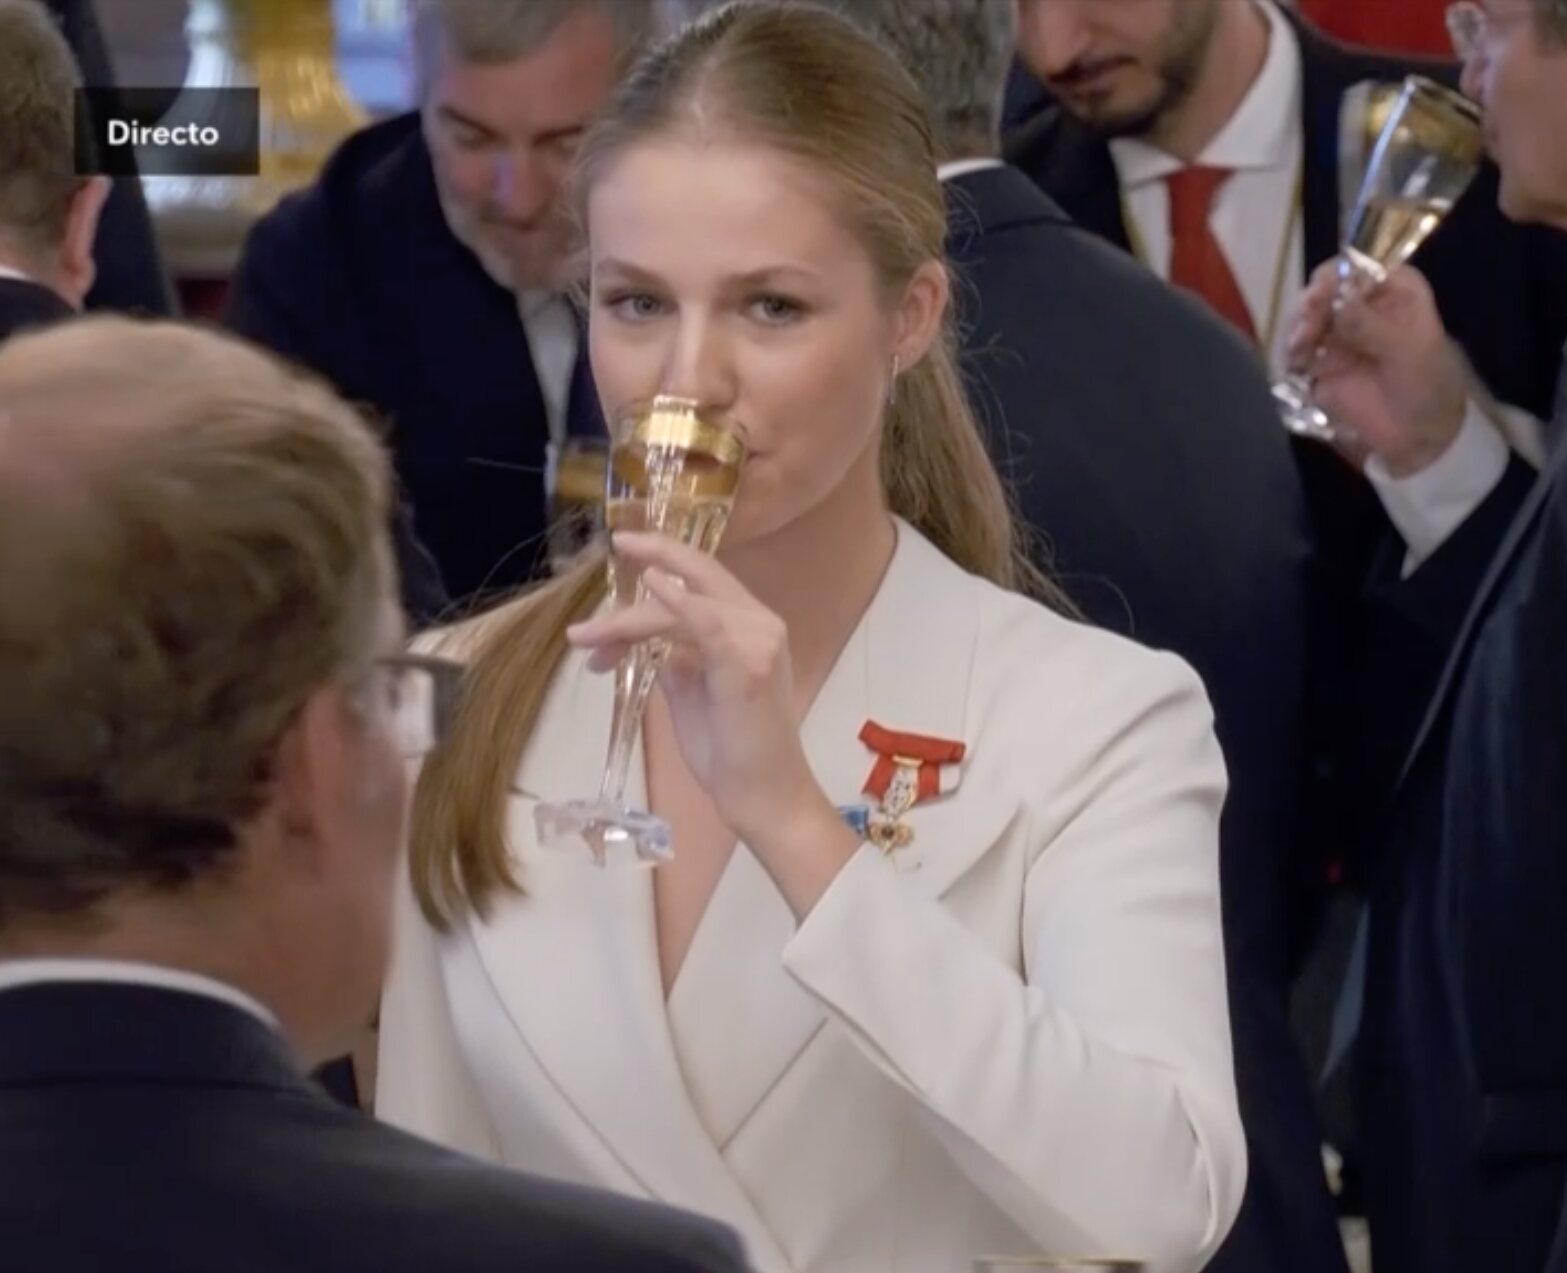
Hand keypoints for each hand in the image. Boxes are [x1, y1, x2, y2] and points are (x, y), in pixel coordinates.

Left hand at [565, 531, 831, 845]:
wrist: (761, 796)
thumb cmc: (729, 751)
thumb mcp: (694, 692)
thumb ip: (676, 658)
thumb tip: (643, 641)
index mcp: (751, 626)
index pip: (703, 582)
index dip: (663, 563)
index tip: (623, 554)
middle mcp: (761, 623)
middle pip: (701, 573)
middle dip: (655, 552)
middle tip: (615, 544)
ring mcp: (758, 642)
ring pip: (685, 604)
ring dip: (629, 618)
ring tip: (586, 636)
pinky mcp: (747, 666)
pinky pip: (707, 623)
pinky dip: (677, 603)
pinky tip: (649, 588)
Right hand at [1286, 261, 1469, 476]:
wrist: (1419, 436)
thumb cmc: (1427, 386)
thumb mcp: (1408, 351)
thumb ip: (1371, 325)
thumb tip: (1336, 301)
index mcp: (1393, 290)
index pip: (1359, 267)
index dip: (1337, 276)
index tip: (1323, 296)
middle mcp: (1361, 305)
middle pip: (1324, 290)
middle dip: (1310, 306)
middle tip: (1306, 329)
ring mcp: (1338, 334)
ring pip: (1306, 318)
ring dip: (1297, 330)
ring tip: (1298, 351)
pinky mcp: (1320, 363)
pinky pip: (1296, 352)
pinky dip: (1290, 356)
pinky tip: (1294, 365)